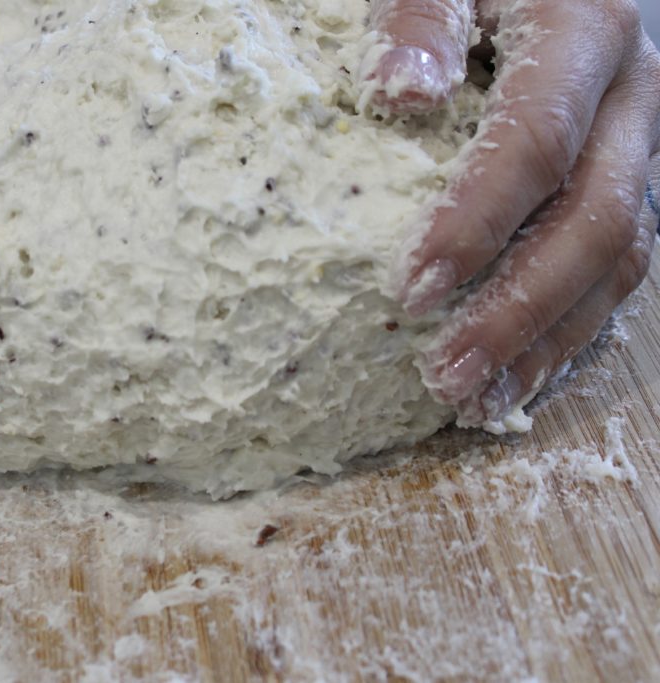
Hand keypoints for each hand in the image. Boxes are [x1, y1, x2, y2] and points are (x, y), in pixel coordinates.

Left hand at [363, 0, 659, 426]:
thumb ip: (422, 16)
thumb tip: (402, 92)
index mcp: (587, 30)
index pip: (535, 142)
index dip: (476, 222)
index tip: (410, 290)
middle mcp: (635, 96)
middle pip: (594, 222)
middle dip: (517, 310)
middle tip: (445, 376)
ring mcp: (642, 143)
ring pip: (619, 260)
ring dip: (548, 341)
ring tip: (477, 402)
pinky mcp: (633, 178)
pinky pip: (621, 268)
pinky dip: (574, 330)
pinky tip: (524, 374)